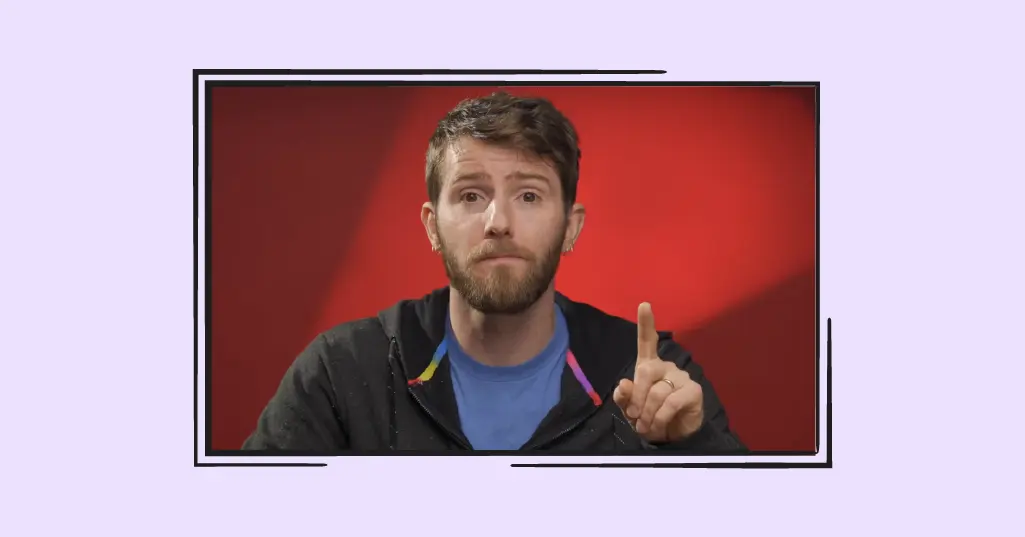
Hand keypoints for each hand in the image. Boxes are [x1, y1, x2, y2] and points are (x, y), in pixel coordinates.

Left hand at [613, 302, 703, 442]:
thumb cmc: (649, 417)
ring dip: (647, 414)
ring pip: (657, 392)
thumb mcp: (631, 409)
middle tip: (634, 416)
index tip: (644, 305)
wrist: (672, 437)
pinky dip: (659, 418)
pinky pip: (671, 403)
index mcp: (649, 366)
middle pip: (645, 371)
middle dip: (636, 397)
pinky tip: (658, 426)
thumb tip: (623, 384)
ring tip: (645, 426)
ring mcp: (681, 377)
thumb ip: (624, 397)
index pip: (647, 341)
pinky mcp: (693, 391)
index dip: (646, 323)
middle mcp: (666, 367)